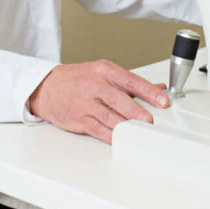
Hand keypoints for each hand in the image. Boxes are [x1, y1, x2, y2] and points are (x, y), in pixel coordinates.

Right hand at [28, 60, 169, 143]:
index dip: (149, 92)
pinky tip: (122, 138)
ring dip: (127, 126)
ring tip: (140, 131)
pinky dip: (111, 136)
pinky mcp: (78, 119)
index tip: (163, 101)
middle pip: (120, 100)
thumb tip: (158, 88)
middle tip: (151, 120)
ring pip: (110, 117)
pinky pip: (98, 129)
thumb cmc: (77, 79)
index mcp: (104, 70)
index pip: (131, 81)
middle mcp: (94, 85)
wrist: (46, 87)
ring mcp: (85, 103)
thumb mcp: (103, 73)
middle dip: (138, 112)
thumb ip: (130, 82)